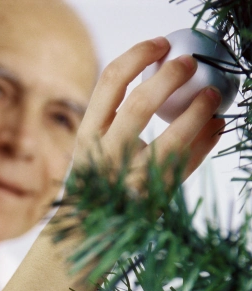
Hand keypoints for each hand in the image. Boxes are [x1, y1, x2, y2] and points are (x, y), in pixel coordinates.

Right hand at [74, 37, 224, 190]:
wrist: (88, 234)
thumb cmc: (97, 183)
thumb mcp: (93, 149)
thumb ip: (114, 119)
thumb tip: (159, 79)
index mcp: (88, 135)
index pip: (111, 82)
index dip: (139, 55)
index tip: (161, 45)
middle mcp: (106, 156)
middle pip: (141, 103)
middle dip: (172, 76)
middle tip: (190, 64)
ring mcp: (130, 179)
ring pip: (172, 139)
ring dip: (198, 111)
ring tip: (213, 95)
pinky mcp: (152, 198)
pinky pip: (185, 166)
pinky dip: (204, 144)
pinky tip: (214, 128)